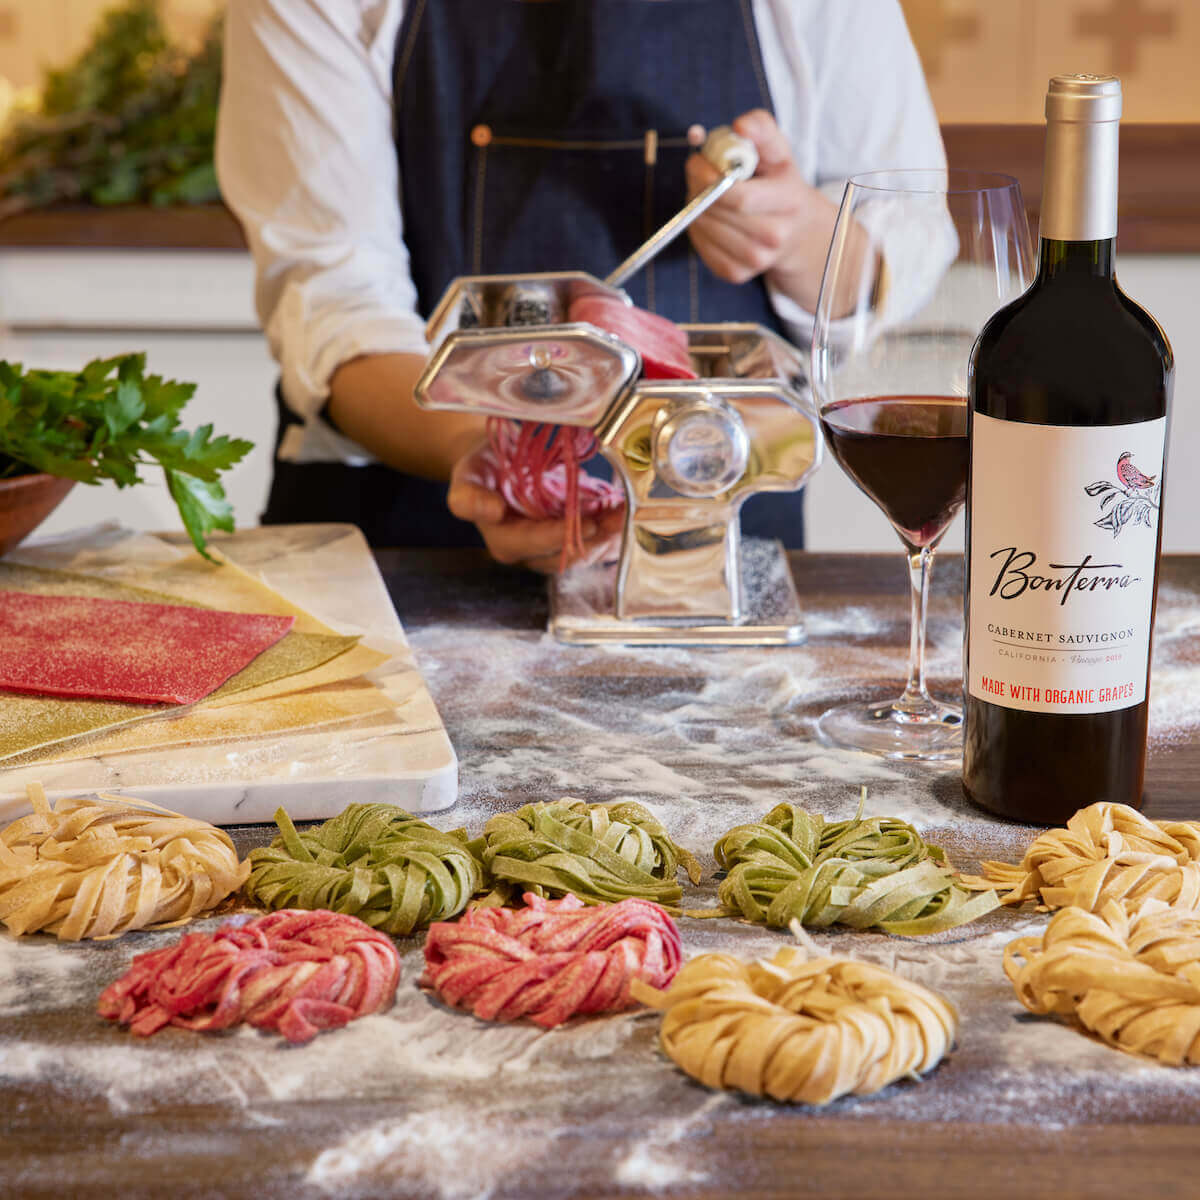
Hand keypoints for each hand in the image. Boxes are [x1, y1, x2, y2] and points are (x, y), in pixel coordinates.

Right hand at [447, 445, 624, 573]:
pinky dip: (612, 531)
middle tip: (616, 517)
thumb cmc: (482, 468)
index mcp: (504, 541)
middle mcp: (531, 551)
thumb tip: (491, 512)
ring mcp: (554, 546)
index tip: (585, 522)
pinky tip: (623, 514)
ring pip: (585, 552)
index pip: (536, 544)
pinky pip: (595, 543)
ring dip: (608, 535)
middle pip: (566, 554)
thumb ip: (469, 498)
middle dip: (594, 538)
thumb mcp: (466, 475)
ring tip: (624, 513)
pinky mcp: (571, 537)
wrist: (497, 461)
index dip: (561, 535)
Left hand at [685, 109, 839, 312]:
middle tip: (697, 174)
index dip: (709, 178)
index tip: (698, 161)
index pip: (739, 197)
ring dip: (695, 207)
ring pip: (705, 229)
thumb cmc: (780, 184)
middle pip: (717, 212)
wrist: (796, 233)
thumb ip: (761, 129)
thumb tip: (739, 126)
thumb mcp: (778, 151)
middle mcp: (774, 237)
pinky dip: (697, 228)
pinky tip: (709, 217)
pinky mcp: (736, 274)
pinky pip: (701, 247)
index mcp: (788, 202)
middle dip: (698, 188)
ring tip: (706, 194)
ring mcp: (755, 260)